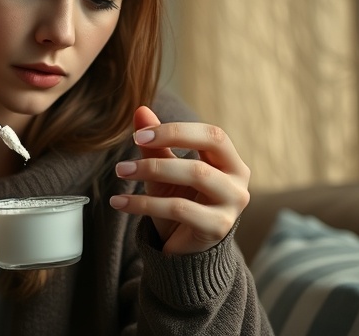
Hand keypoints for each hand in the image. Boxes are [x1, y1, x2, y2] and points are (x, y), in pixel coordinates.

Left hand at [109, 106, 250, 254]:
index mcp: (230, 162)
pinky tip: (120, 201)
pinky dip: (144, 202)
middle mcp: (238, 181)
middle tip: (131, 144)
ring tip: (120, 171)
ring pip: (195, 175)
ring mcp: (232, 206)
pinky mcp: (216, 228)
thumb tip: (140, 109)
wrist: (185, 249)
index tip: (139, 133)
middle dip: (167, 142)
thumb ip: (157, 142)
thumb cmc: (180, 201)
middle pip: (208, 148)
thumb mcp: (166, 169)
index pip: (212, 134)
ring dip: (152, 169)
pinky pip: (179, 208)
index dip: (177, 129)